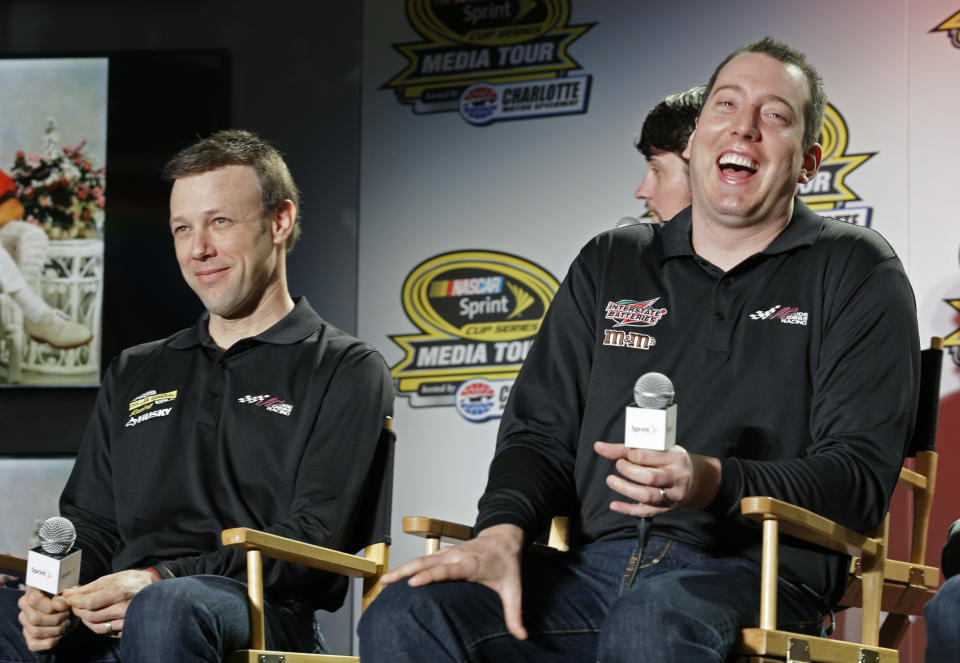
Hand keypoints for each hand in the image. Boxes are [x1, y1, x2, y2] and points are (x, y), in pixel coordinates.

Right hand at [17, 587, 73, 651]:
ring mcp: (25, 622)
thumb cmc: (69, 599)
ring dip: (56, 630)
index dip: (51, 605)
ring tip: (66, 623)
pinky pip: (34, 644)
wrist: (72, 611)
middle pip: (35, 618)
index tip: (65, 605)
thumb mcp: (70, 593)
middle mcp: (24, 606)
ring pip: (36, 631)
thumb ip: (65, 596)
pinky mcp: (28, 637)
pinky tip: (59, 635)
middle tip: (67, 615)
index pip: (34, 600)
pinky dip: (51, 641)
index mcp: (33, 591)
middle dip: (57, 619)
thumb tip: (60, 603)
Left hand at [61, 569, 156, 636]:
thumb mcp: (113, 578)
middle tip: (76, 605)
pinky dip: (98, 626)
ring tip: (86, 612)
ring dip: (86, 620)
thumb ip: (89, 587)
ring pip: (97, 627)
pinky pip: (107, 632)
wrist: (156, 589)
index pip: (89, 603)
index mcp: (118, 592)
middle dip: (78, 611)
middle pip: (90, 616)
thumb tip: (69, 593)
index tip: (70, 599)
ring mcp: (126, 620)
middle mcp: (123, 609)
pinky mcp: (128, 629)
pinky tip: (99, 617)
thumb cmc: (134, 581)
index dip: (75, 602)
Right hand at [380, 523, 527, 639]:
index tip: (413, 583)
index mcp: (470, 564)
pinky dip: (408, 566)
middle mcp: (455, 556)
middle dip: (405, 571)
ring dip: (402, 569)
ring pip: (421, 559)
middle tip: (386, 582)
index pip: (446, 570)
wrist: (504, 538)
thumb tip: (522, 636)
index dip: (429, 576)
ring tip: (384, 581)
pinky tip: (396, 576)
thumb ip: (515, 613)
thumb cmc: (507, 563)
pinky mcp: (444, 553)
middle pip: (426, 562)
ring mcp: (448, 553)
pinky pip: (424, 559)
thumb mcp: (514, 589)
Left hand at [594, 442, 721, 516]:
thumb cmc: (672, 461)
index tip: (624, 455)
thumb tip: (599, 447)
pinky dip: (628, 509)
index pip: (647, 456)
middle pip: (649, 477)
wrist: (699, 480)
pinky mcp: (667, 508)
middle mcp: (676, 476)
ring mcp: (673, 494)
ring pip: (647, 496)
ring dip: (625, 489)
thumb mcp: (658, 449)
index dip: (631, 456)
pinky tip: (615, 504)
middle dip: (628, 472)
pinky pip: (646, 511)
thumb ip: (628, 448)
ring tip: (612, 481)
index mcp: (674, 457)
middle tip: (619, 466)